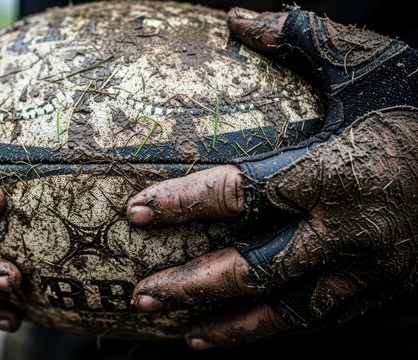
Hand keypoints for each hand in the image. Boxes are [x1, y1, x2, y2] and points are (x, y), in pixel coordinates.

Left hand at [126, 7, 417, 348]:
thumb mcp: (366, 62)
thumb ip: (298, 39)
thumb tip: (235, 17)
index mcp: (332, 171)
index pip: (238, 194)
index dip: (181, 204)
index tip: (136, 212)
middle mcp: (346, 229)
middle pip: (251, 268)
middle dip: (190, 286)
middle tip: (142, 296)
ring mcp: (370, 268)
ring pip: (287, 313)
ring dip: (230, 327)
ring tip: (184, 333)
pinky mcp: (388, 288)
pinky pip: (327, 321)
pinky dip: (282, 331)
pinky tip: (251, 332)